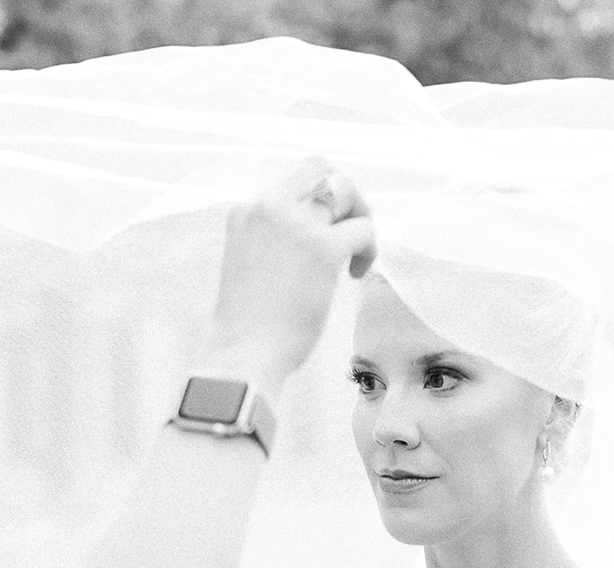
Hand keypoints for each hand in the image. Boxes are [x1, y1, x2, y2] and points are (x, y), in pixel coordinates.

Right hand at [202, 156, 375, 397]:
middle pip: (320, 167)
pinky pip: (363, 229)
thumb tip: (314, 237)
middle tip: (350, 232)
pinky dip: (369, 248)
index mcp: (247, 210)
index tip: (324, 230)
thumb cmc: (247, 326)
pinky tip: (357, 275)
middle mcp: (268, 206)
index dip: (319, 199)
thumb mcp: (251, 264)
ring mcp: (296, 224)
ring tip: (356, 255)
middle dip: (345, 194)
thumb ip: (274, 239)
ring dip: (361, 215)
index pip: (294, 180)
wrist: (243, 354)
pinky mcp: (323, 249)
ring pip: (345, 188)